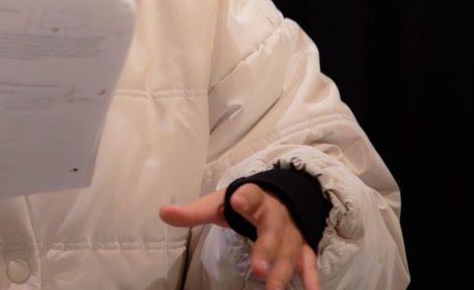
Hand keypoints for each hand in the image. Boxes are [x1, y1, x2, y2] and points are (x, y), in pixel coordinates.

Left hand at [159, 184, 319, 289]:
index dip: (245, 198)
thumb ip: (194, 211)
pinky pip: (308, 263)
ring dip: (282, 271)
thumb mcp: (219, 203)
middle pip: (273, 230)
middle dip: (267, 249)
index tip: (238, 202)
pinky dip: (311, 279)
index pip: (250, 195)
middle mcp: (277, 215)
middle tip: (257, 269)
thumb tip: (162, 212)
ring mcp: (292, 232)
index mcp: (255, 198)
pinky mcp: (303, 247)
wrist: (283, 196)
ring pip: (290, 251)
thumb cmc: (245, 203)